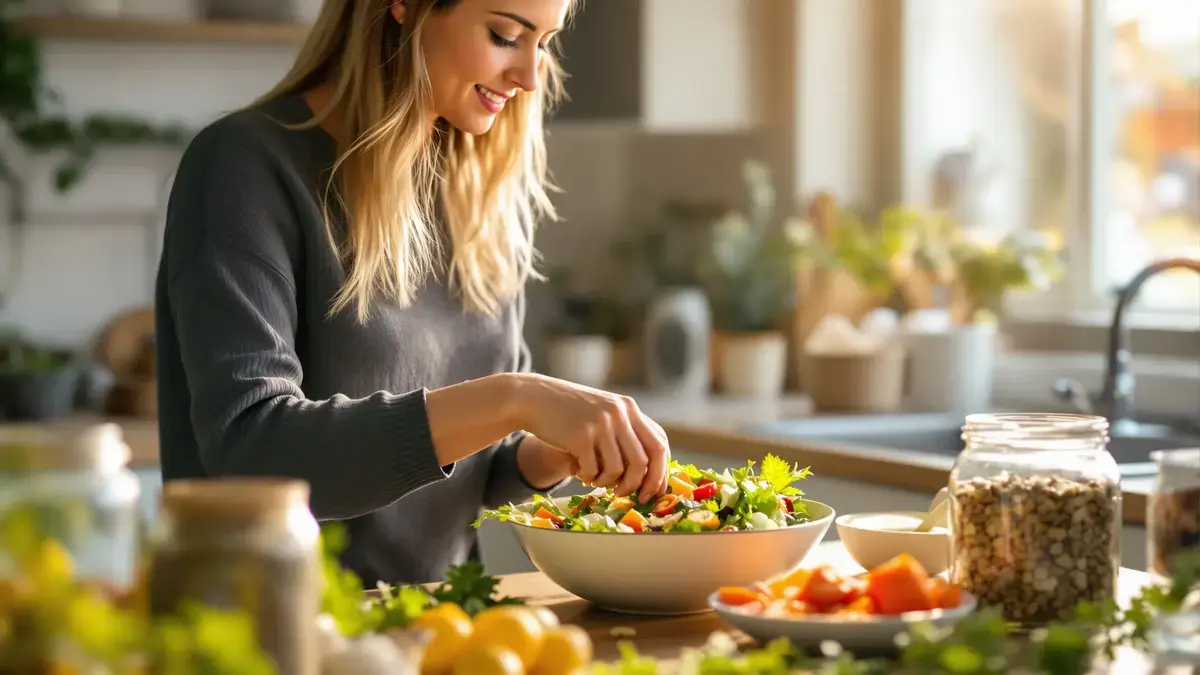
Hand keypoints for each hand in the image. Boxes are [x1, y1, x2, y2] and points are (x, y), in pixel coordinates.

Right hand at [510, 374, 669, 502]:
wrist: (534, 398)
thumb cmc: (570, 412)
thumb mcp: (603, 411)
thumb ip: (625, 432)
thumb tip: (647, 475)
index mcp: (628, 408)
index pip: (658, 444)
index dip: (660, 472)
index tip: (654, 491)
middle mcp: (618, 414)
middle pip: (643, 461)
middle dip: (638, 485)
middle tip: (625, 495)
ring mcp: (600, 425)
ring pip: (617, 470)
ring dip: (607, 483)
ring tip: (595, 478)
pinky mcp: (580, 436)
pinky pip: (593, 471)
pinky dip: (587, 477)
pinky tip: (579, 470)